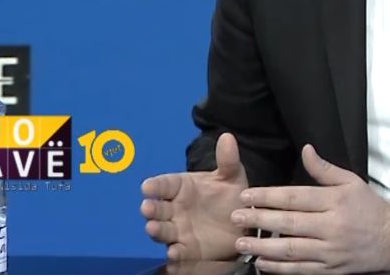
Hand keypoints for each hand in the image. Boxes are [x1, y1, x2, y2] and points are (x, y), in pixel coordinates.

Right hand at [141, 132, 248, 260]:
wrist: (242, 223)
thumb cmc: (230, 195)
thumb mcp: (232, 176)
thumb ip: (227, 160)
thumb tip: (227, 137)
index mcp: (182, 188)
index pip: (164, 184)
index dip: (155, 185)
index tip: (147, 186)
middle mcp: (175, 209)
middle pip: (158, 208)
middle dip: (151, 208)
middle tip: (147, 207)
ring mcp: (179, 230)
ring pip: (162, 230)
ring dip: (156, 229)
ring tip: (152, 227)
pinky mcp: (187, 249)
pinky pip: (178, 252)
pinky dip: (175, 253)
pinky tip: (174, 252)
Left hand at [233, 144, 389, 273]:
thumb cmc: (369, 207)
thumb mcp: (351, 181)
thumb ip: (325, 169)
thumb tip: (306, 150)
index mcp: (335, 201)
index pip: (295, 197)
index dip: (268, 196)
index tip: (246, 195)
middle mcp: (331, 226)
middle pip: (289, 223)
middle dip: (259, 220)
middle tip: (235, 218)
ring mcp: (330, 251)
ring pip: (291, 250)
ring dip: (264, 247)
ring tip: (242, 244)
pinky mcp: (331, 269)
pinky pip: (300, 270)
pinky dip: (279, 269)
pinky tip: (262, 264)